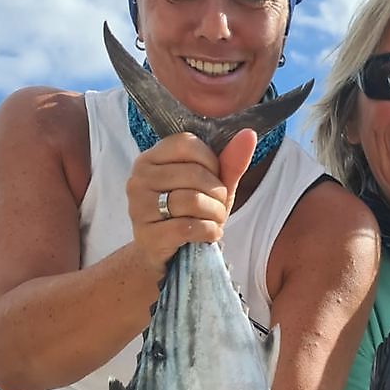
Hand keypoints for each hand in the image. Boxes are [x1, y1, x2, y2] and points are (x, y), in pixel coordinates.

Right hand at [126, 128, 257, 275]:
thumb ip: (230, 161)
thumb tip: (249, 134)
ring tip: (214, 220)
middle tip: (218, 207)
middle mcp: (139, 178)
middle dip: (218, 193)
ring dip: (216, 214)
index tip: (214, 178)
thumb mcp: (212, 185)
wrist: (165, 254)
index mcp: (151, 158)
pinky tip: (208, 234)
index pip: (187, 144)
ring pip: (192, 200)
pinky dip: (209, 231)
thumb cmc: (188, 214)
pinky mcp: (147, 235)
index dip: (211, 162)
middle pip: (194, 174)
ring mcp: (139, 207)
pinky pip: (188, 227)